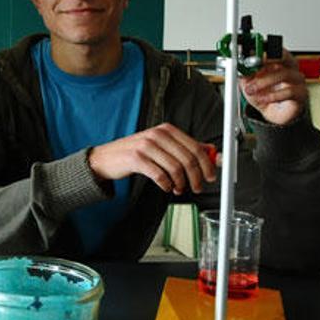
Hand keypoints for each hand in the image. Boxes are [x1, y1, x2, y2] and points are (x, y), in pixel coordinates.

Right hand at [87, 123, 216, 194]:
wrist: (106, 158)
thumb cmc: (135, 153)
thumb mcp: (162, 147)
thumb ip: (185, 149)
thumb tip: (213, 153)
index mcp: (166, 130)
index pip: (195, 147)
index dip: (207, 164)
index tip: (211, 176)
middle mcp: (157, 135)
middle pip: (188, 158)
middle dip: (197, 177)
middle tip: (197, 187)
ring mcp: (146, 146)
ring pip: (175, 168)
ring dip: (181, 183)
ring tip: (179, 189)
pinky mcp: (136, 158)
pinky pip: (160, 175)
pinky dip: (166, 185)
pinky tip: (166, 187)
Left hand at [240, 49, 306, 125]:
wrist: (272, 113)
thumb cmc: (264, 94)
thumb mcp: (249, 82)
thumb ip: (245, 73)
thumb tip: (239, 64)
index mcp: (279, 61)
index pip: (274, 48)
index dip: (263, 47)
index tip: (250, 50)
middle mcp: (290, 68)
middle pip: (284, 56)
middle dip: (268, 58)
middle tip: (253, 63)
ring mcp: (297, 80)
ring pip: (285, 74)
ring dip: (263, 81)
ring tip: (250, 89)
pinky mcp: (300, 94)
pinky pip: (289, 92)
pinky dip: (272, 95)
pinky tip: (262, 98)